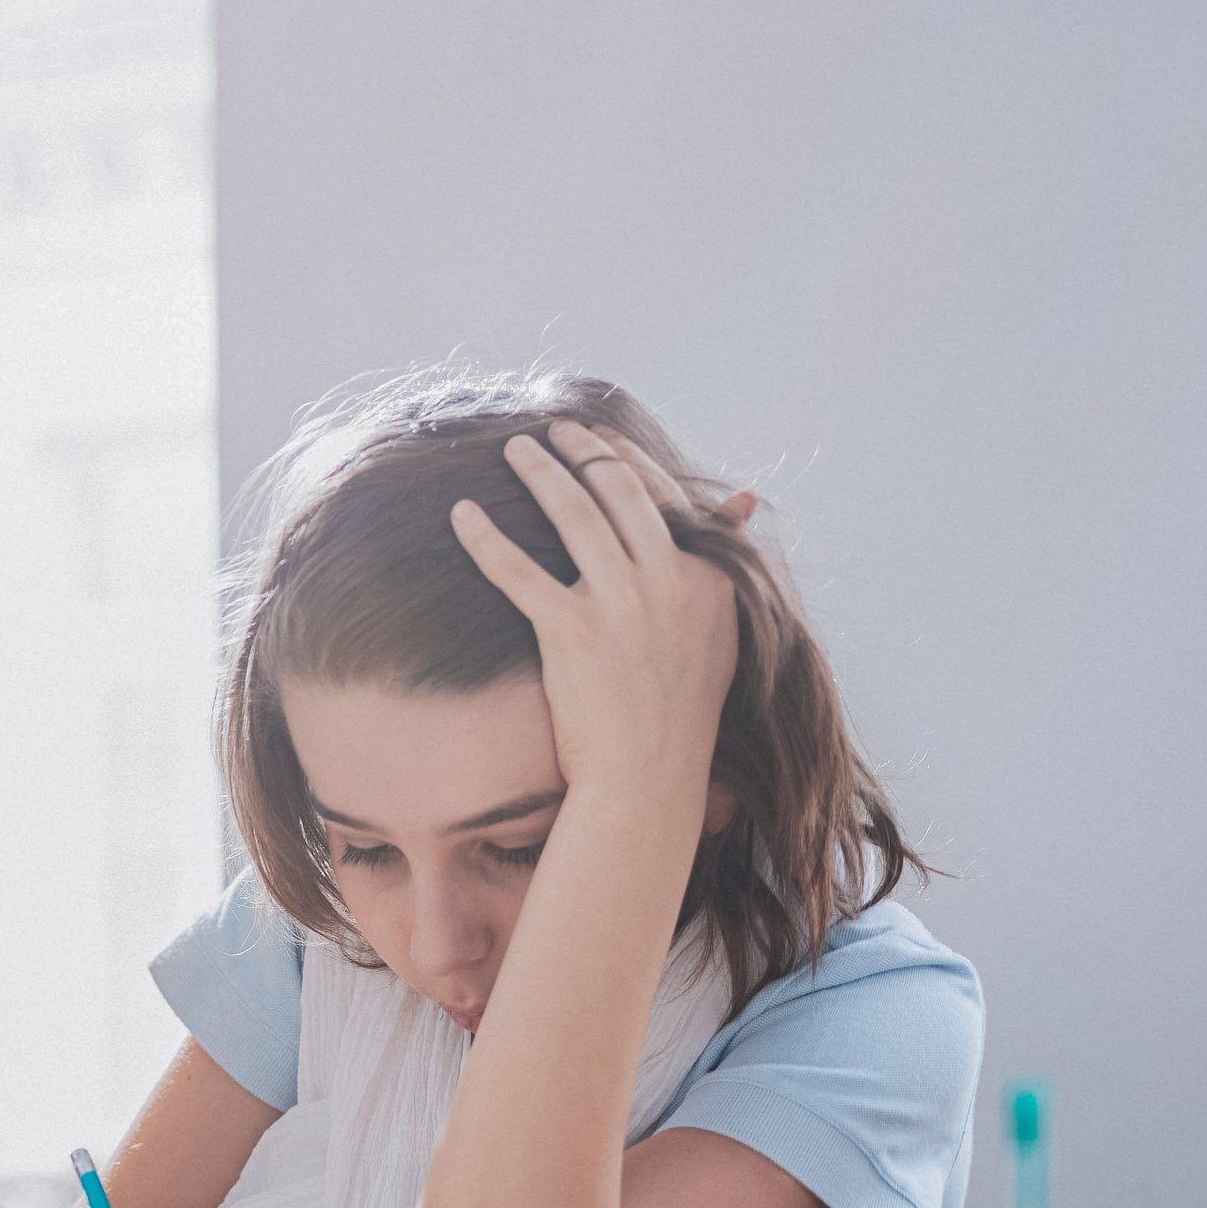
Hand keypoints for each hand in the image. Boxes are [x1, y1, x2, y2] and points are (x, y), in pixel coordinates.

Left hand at [452, 423, 740, 802]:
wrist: (649, 777)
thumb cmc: (680, 709)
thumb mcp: (719, 627)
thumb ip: (722, 560)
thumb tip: (745, 501)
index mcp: (707, 576)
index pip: (663, 496)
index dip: (625, 458)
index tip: (598, 437)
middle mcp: (668, 580)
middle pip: (619, 491)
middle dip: (582, 450)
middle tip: (552, 430)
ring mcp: (620, 605)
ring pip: (573, 515)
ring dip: (539, 473)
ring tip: (514, 450)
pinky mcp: (572, 633)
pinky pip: (519, 572)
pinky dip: (486, 539)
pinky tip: (461, 512)